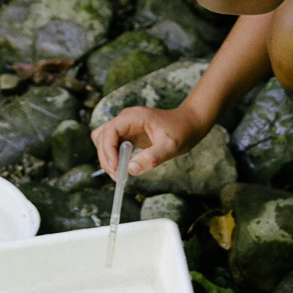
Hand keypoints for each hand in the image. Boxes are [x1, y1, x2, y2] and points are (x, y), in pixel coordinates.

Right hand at [91, 102, 208, 178]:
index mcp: (133, 117)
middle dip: (106, 157)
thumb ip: (152, 157)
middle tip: (117, 176)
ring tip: (119, 173)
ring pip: (103, 140)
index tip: (116, 168)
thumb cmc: (182, 131)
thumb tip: (130, 169)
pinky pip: (112, 145)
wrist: (190, 124)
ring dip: (107, 157)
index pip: (109, 131)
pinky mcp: (128, 134)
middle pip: (102, 137)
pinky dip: (113, 157)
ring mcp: (125, 126)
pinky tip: (124, 167)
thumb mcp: (170, 146)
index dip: (108, 150)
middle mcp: (126, 119)